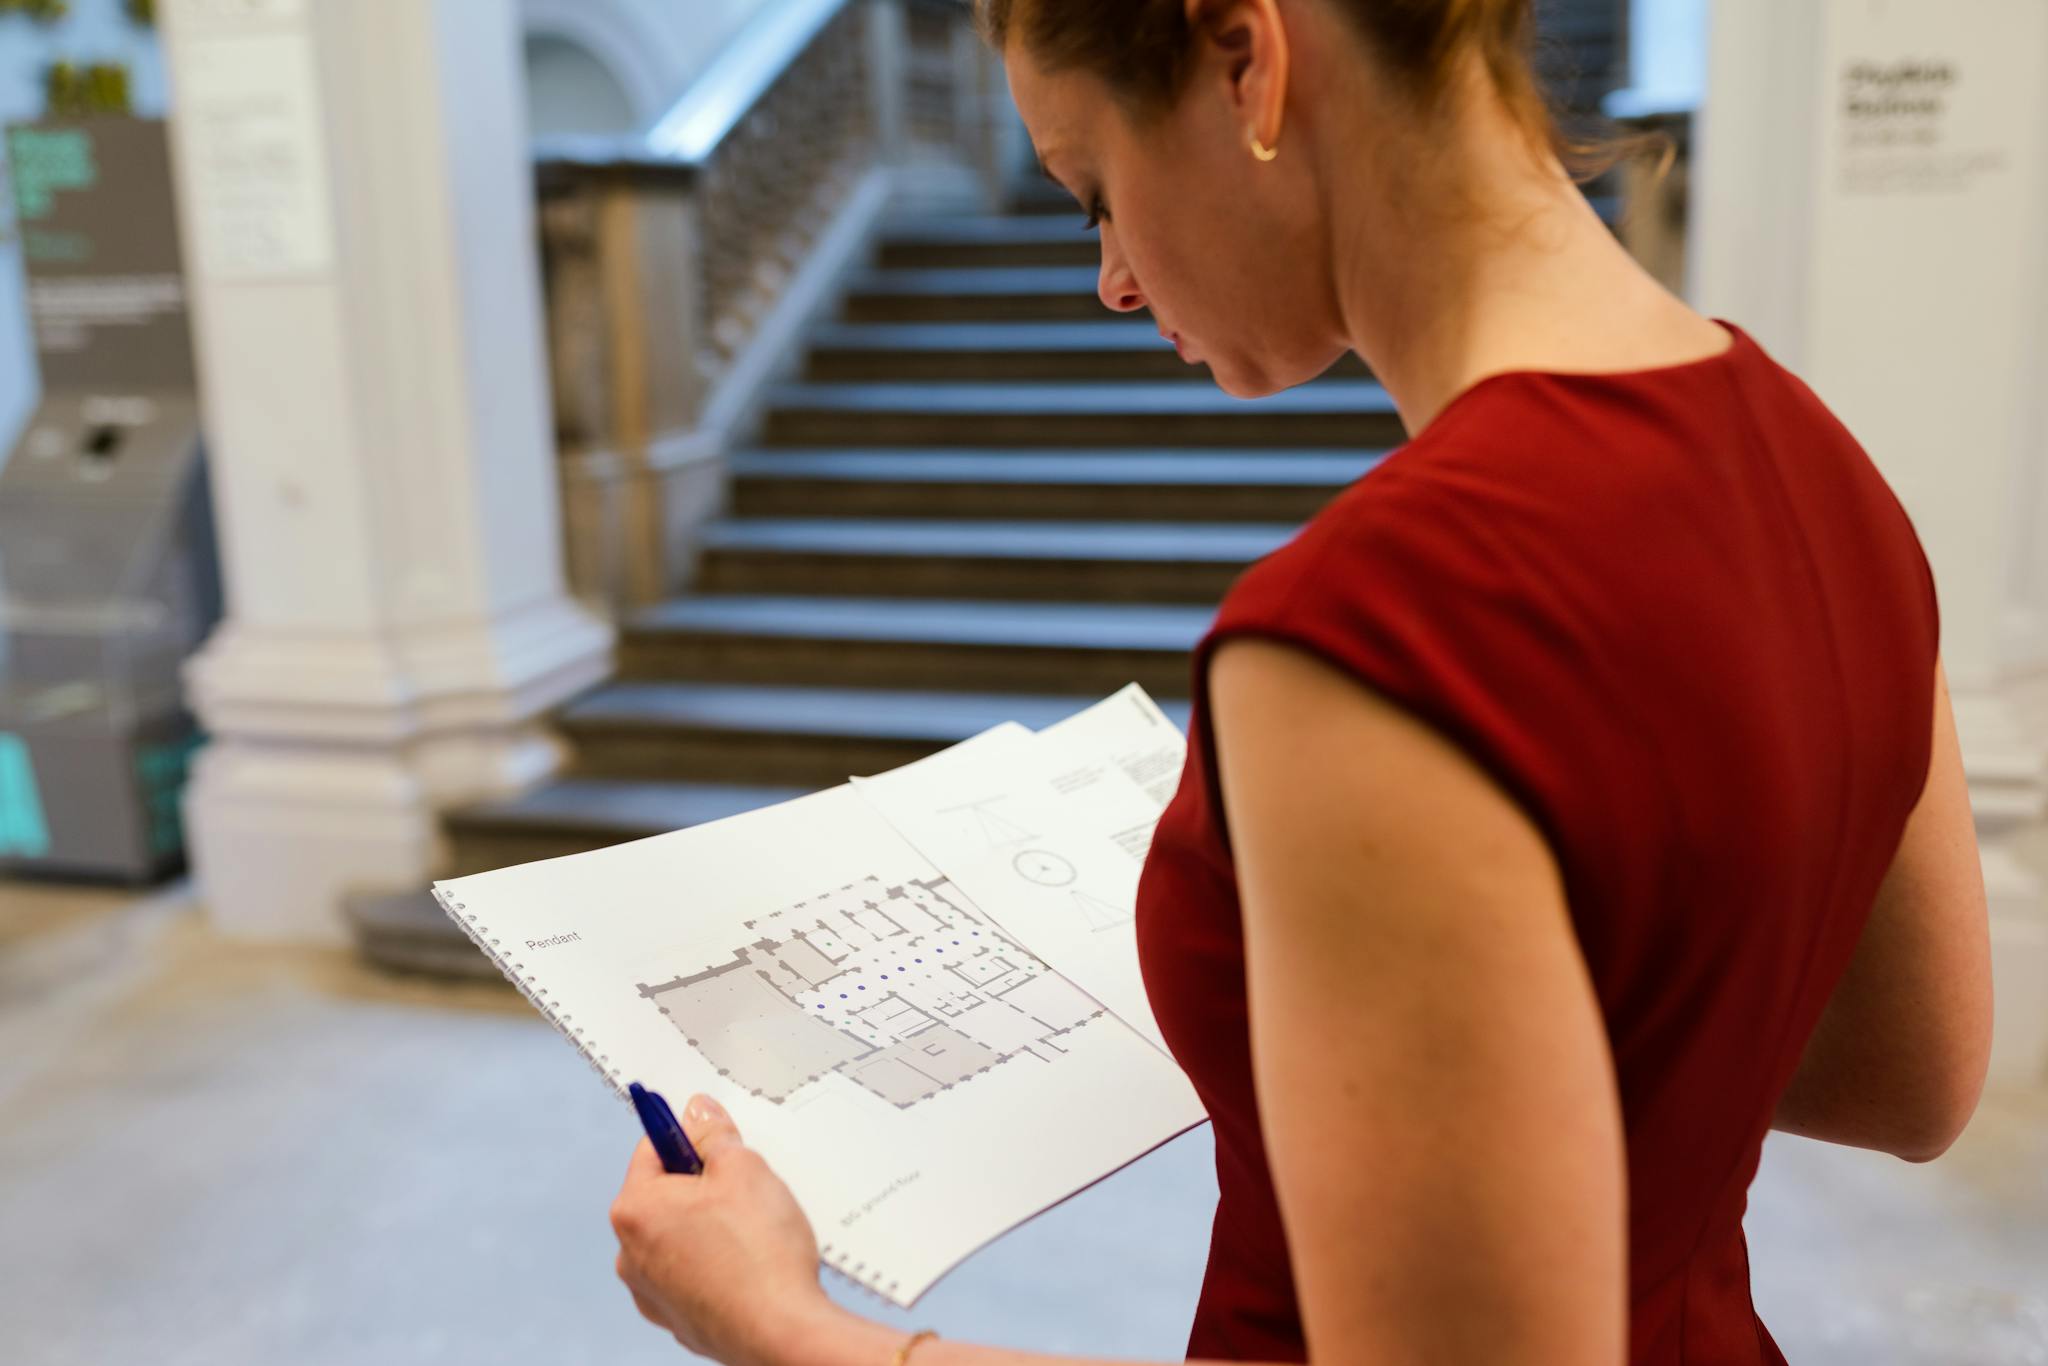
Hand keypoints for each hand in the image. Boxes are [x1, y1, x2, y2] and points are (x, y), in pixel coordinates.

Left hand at [611, 1093, 834, 1364]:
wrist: (780, 1332)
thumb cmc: (758, 1255)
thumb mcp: (743, 1168)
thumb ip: (715, 1134)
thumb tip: (698, 1115)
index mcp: (635, 1210)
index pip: (654, 1147)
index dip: (692, 1134)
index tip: (716, 1133)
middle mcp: (631, 1254)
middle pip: (667, 1194)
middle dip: (706, 1184)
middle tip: (746, 1187)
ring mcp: (653, 1293)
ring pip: (683, 1235)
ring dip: (713, 1225)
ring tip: (755, 1231)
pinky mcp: (680, 1318)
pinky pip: (696, 1273)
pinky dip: (719, 1263)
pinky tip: (751, 1264)